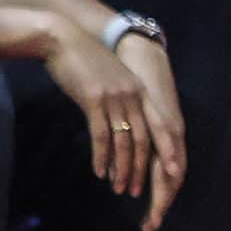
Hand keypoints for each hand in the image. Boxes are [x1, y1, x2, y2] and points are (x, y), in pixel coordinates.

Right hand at [45, 25, 158, 209]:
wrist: (64, 40)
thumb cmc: (84, 62)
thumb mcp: (109, 81)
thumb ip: (117, 99)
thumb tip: (118, 124)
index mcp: (138, 90)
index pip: (155, 126)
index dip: (161, 151)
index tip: (165, 172)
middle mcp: (132, 94)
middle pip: (142, 138)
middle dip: (140, 167)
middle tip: (134, 190)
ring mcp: (115, 97)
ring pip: (124, 140)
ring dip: (121, 168)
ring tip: (117, 187)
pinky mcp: (95, 100)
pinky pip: (101, 135)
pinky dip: (102, 156)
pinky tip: (99, 171)